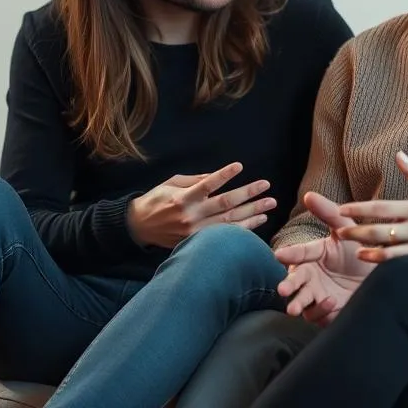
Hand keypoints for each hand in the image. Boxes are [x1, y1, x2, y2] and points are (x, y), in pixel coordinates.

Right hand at [126, 162, 274, 248]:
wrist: (139, 227)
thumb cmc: (156, 200)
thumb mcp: (171, 183)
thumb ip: (194, 180)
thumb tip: (216, 176)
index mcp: (183, 197)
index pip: (208, 184)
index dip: (224, 175)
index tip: (239, 166)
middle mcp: (191, 215)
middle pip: (225, 203)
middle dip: (248, 194)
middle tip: (266, 186)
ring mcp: (196, 231)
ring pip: (230, 221)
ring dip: (252, 212)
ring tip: (269, 205)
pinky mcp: (198, 242)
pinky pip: (225, 235)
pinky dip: (244, 229)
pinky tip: (258, 221)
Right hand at [274, 192, 372, 325]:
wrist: (383, 275)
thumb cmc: (360, 251)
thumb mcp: (346, 229)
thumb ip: (328, 213)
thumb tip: (308, 194)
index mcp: (312, 256)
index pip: (298, 254)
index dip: (289, 254)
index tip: (280, 255)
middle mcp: (311, 276)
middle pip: (294, 282)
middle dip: (287, 285)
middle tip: (283, 289)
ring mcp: (318, 295)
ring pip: (301, 302)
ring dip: (297, 303)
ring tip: (295, 307)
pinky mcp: (328, 313)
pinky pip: (318, 314)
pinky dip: (321, 309)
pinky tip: (330, 301)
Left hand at [337, 151, 407, 264]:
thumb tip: (398, 155)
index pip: (381, 208)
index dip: (358, 209)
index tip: (342, 210)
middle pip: (378, 231)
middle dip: (355, 231)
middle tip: (338, 232)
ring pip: (387, 252)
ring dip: (367, 250)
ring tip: (354, 249)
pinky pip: (401, 265)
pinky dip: (385, 264)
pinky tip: (373, 262)